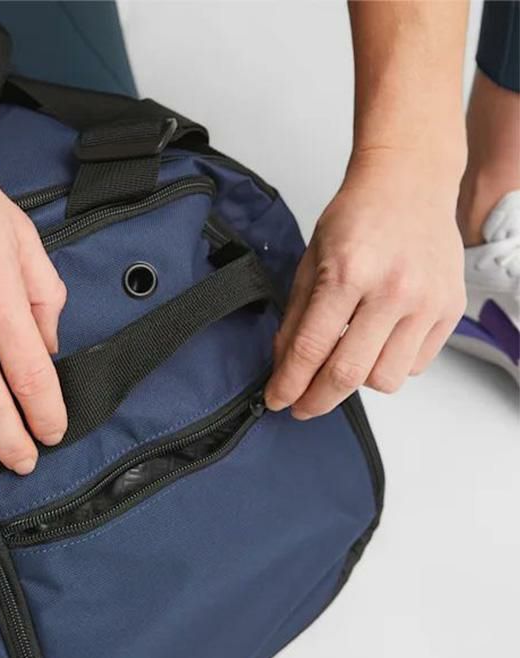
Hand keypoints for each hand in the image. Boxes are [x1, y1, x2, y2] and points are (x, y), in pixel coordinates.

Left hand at [265, 150, 465, 417]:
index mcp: (348, 272)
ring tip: (344, 360)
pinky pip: (415, 366)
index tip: (277, 399)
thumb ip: (296, 316)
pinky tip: (377, 344)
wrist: (409, 183)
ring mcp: (426, 302)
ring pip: (385, 379)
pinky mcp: (449, 310)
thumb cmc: (358, 216)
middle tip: (302, 406)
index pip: (310, 348)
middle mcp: (392, 290)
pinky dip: (390, 365)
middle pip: (348, 374)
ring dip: (357, 382)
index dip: (289, 383)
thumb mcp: (311, 260)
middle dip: (317, 400)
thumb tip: (285, 366)